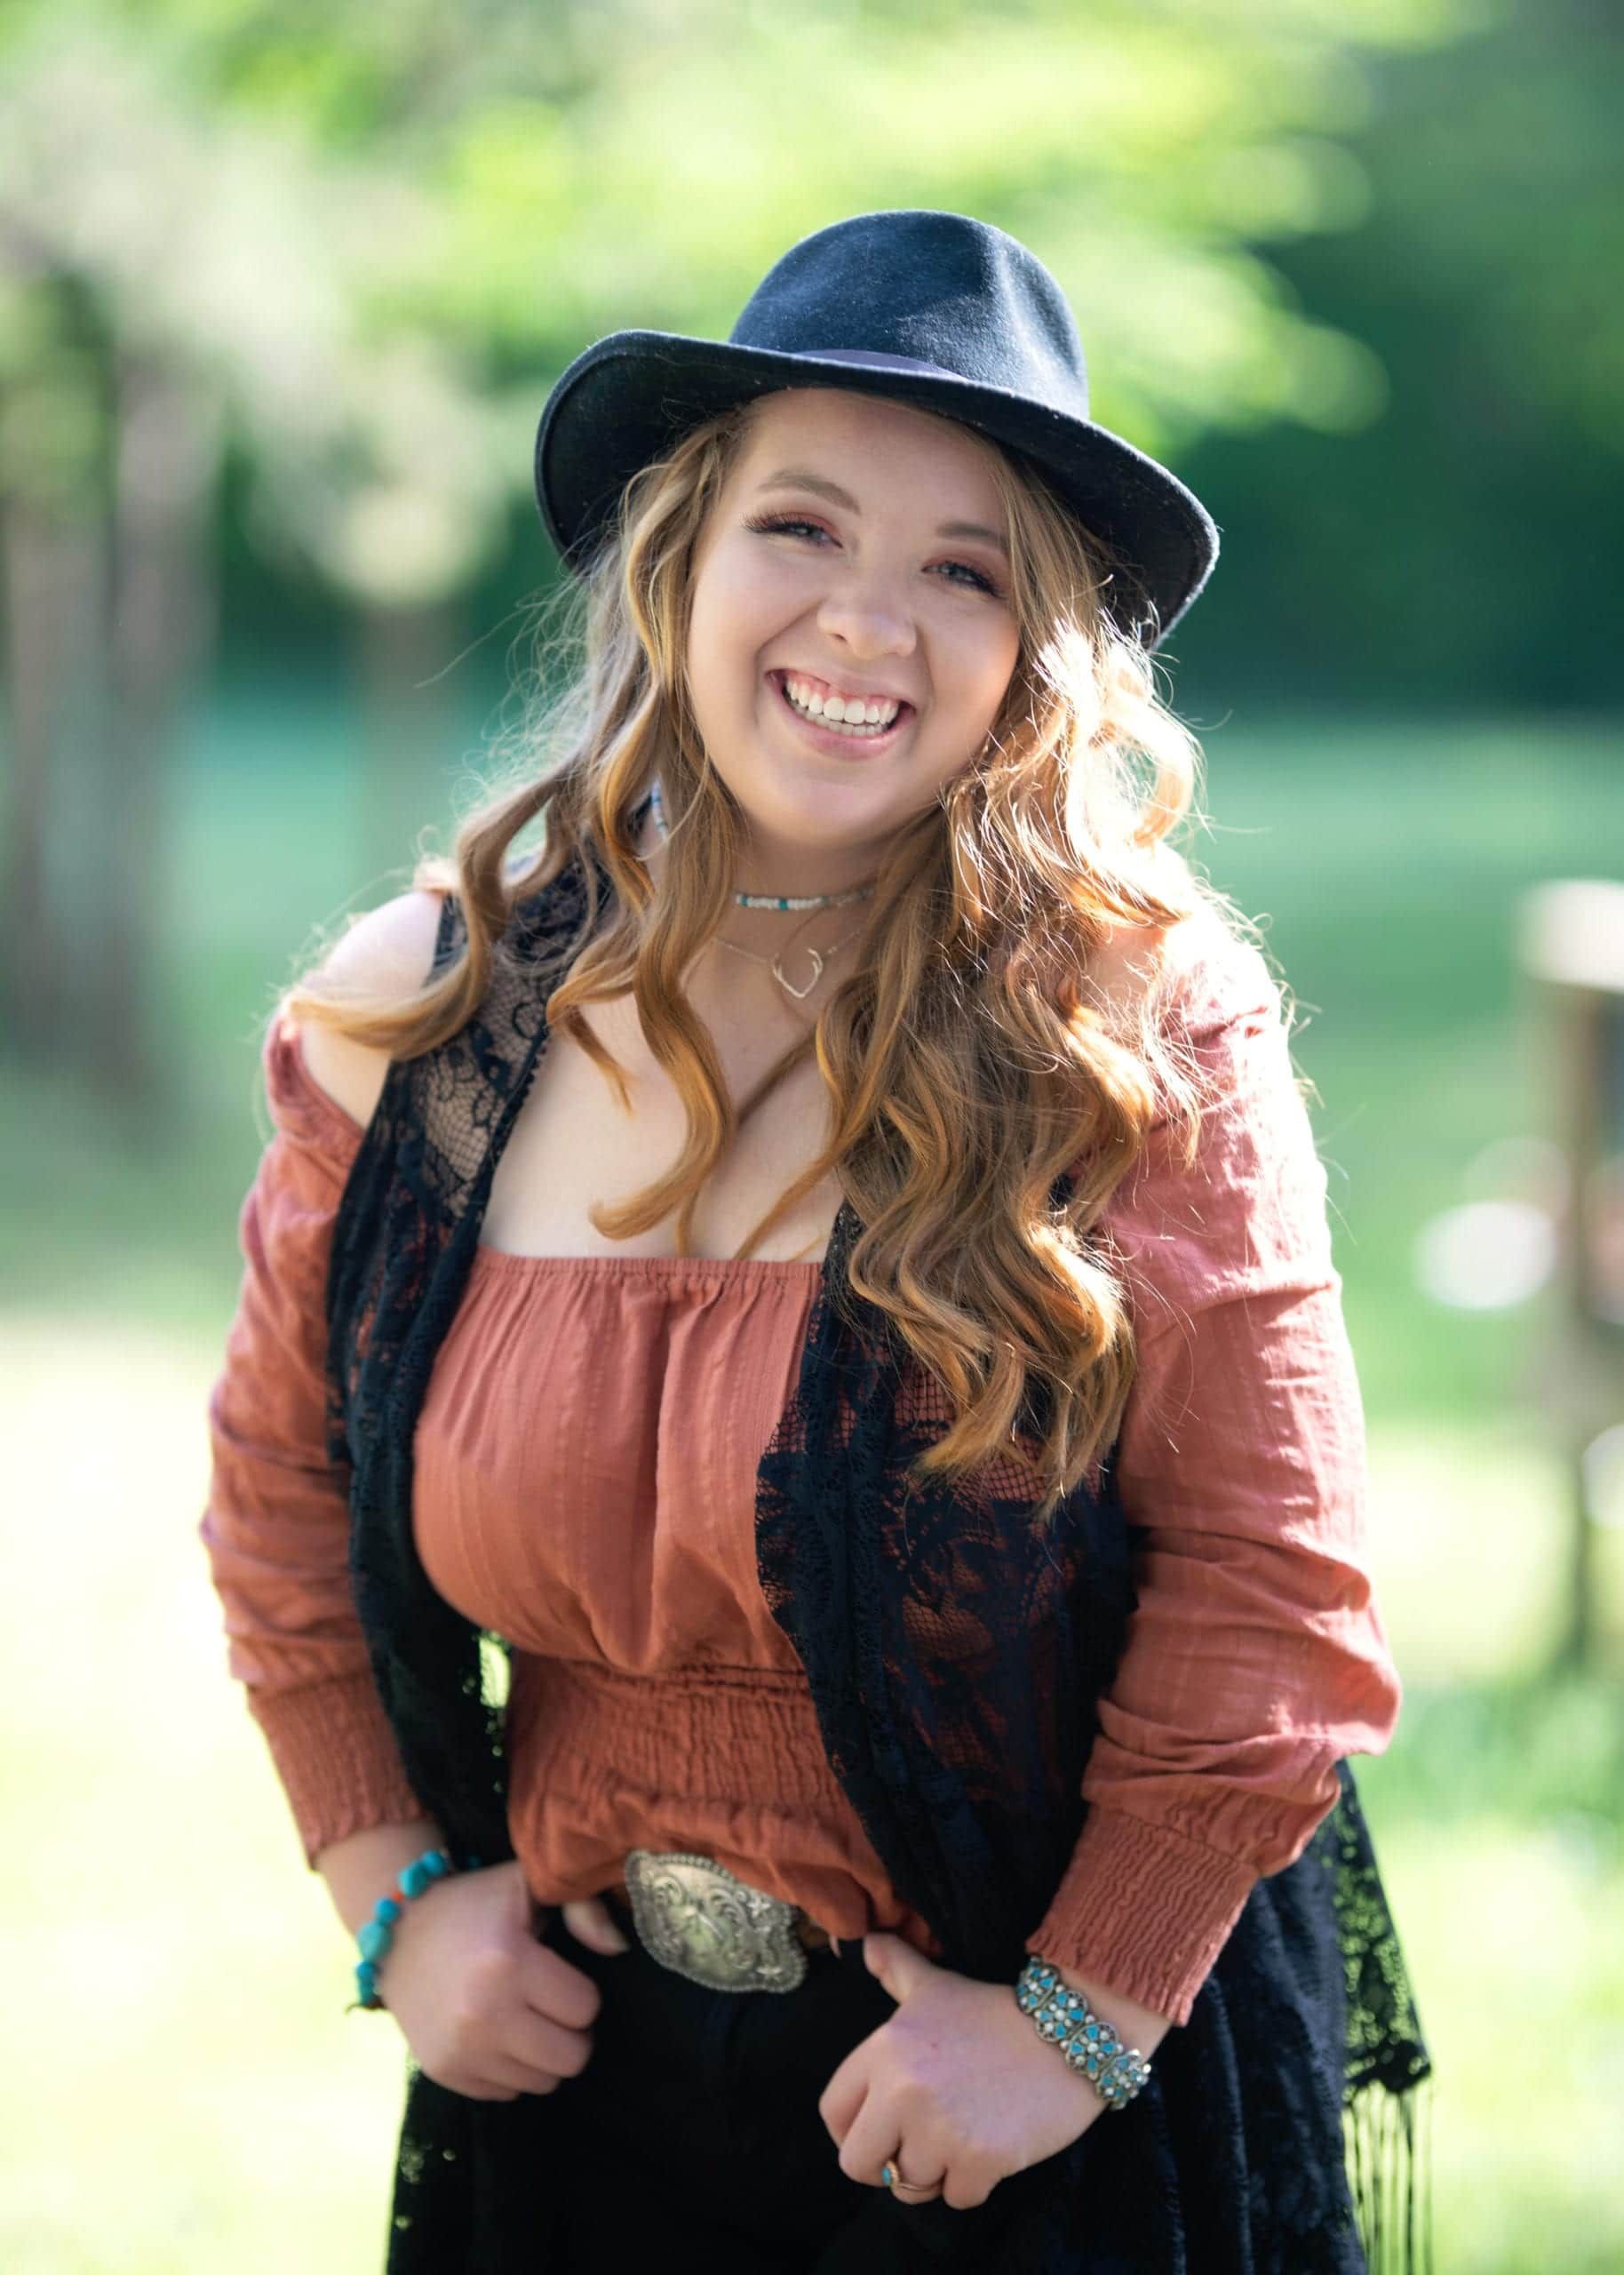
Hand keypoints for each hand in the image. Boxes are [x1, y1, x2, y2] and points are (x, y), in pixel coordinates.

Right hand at [375, 1860, 631, 2101]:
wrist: (398, 1934)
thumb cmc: (476, 1905)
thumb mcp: (528, 1885)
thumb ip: (583, 1907)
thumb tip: (617, 1947)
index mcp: (509, 1963)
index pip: (585, 2009)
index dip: (580, 1992)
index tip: (559, 1976)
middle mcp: (483, 2015)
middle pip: (570, 2058)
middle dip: (571, 2033)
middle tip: (551, 2007)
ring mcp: (460, 2050)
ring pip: (542, 2083)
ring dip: (542, 2055)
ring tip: (524, 2019)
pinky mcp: (443, 2072)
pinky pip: (506, 2093)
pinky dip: (510, 2069)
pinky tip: (496, 2034)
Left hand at [817, 1934, 1114, 2211]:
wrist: (1069, 2032)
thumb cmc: (996, 2012)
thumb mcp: (937, 1986)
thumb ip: (894, 1968)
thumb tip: (863, 1943)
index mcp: (884, 2050)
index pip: (833, 2112)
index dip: (851, 2129)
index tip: (877, 2131)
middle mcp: (903, 2091)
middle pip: (859, 2165)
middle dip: (887, 2163)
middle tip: (919, 2144)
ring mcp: (941, 2129)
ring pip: (909, 2187)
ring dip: (933, 2173)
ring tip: (959, 2136)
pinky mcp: (980, 2161)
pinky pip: (956, 2198)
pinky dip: (973, 2184)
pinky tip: (991, 2147)